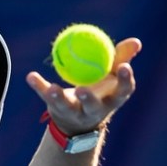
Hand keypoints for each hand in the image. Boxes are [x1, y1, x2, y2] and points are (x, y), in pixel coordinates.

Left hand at [27, 37, 141, 135]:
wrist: (78, 124)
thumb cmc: (100, 92)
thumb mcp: (111, 77)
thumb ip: (121, 59)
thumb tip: (136, 42)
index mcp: (112, 100)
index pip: (122, 92)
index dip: (124, 81)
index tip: (124, 67)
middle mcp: (94, 110)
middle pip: (93, 105)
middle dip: (88, 98)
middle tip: (82, 89)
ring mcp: (75, 113)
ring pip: (66, 107)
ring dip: (58, 98)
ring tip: (52, 89)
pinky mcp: (57, 110)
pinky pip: (46, 98)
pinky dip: (38, 86)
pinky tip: (31, 77)